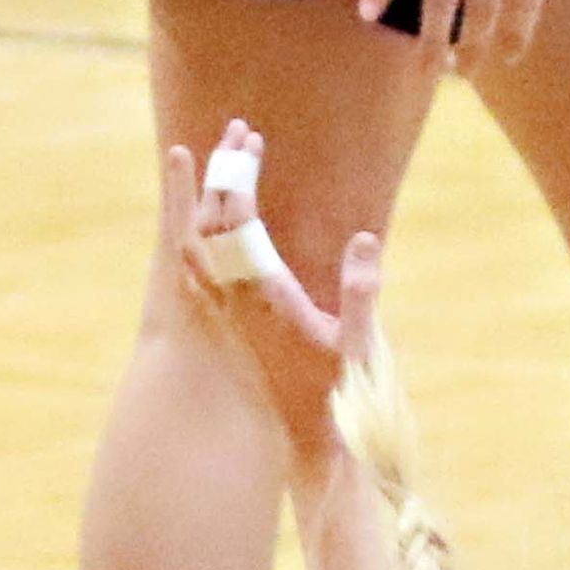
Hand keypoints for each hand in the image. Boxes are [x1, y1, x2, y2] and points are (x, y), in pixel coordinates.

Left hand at [169, 123, 387, 415]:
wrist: (302, 436)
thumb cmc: (336, 392)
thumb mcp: (357, 340)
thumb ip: (360, 290)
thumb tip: (365, 237)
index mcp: (263, 292)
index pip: (238, 221)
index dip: (239, 177)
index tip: (246, 141)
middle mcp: (236, 297)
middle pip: (215, 221)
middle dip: (224, 173)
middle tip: (237, 133)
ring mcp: (229, 308)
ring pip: (205, 241)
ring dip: (213, 198)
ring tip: (224, 163)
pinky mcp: (232, 318)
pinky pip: (205, 265)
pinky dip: (204, 231)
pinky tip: (207, 219)